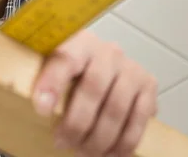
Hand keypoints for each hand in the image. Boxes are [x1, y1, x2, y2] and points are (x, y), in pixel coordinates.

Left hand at [32, 30, 157, 156]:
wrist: (102, 63)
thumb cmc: (72, 70)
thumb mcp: (54, 65)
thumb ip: (46, 79)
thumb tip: (39, 107)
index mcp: (79, 42)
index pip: (65, 59)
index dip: (53, 84)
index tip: (42, 110)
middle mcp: (107, 52)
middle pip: (93, 89)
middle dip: (77, 123)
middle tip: (62, 143)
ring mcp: (130, 68)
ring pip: (116, 108)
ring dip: (99, 138)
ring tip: (83, 152)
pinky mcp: (148, 85)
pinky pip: (138, 119)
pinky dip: (124, 142)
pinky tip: (110, 153)